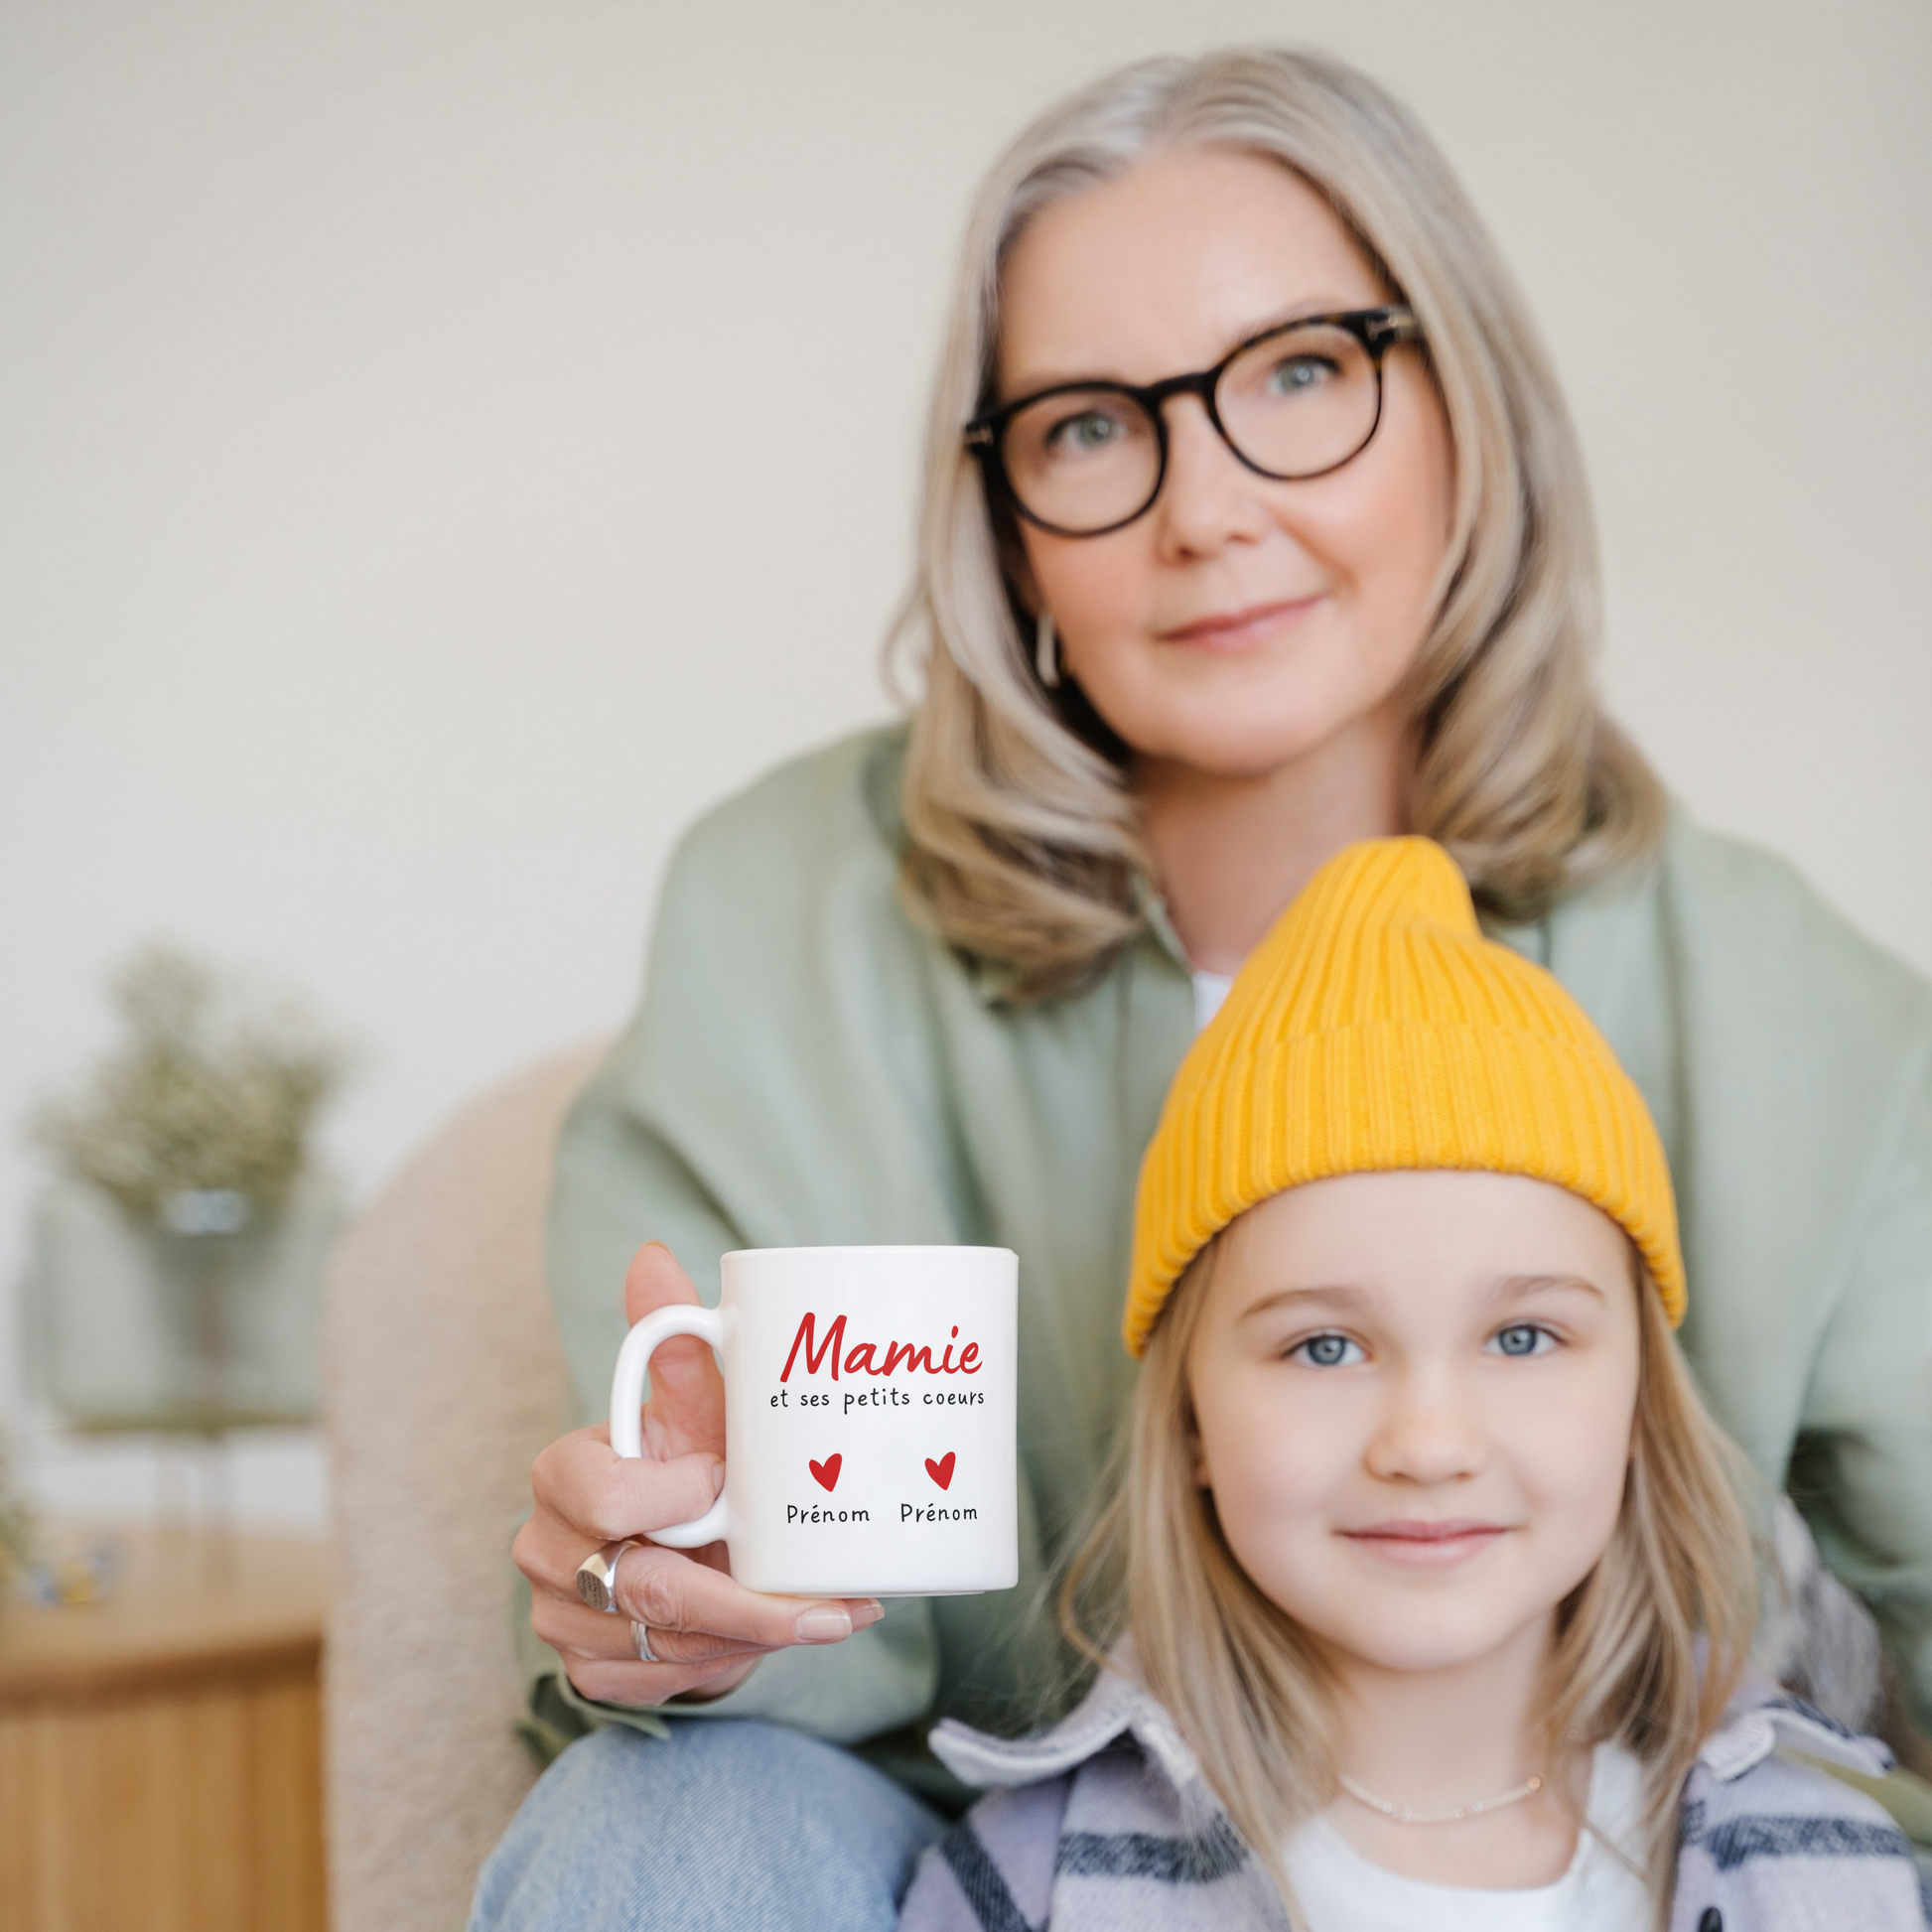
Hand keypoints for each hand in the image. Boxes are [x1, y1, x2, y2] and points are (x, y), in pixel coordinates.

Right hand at [516, 1241, 882, 1703]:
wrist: (681, 1548)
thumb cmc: (689, 1463)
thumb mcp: (694, 1407)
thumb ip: (674, 1341)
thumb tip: (653, 1257)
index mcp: (564, 1476)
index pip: (600, 1494)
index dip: (671, 1496)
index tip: (724, 1480)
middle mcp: (552, 1554)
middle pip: (643, 1590)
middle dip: (744, 1601)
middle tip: (829, 1601)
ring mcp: (567, 1623)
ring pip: (667, 1643)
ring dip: (756, 1635)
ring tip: (834, 1615)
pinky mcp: (596, 1674)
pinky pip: (667, 1681)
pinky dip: (735, 1662)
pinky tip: (792, 1638)